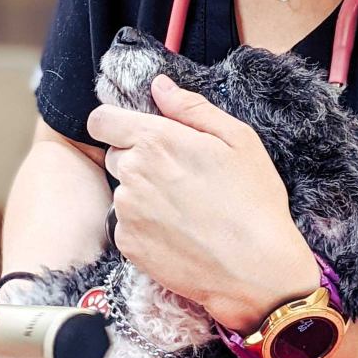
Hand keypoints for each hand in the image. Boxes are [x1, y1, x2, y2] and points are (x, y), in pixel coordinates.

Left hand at [87, 74, 317, 329]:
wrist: (256, 272)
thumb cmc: (254, 202)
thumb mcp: (238, 140)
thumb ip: (190, 107)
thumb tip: (159, 85)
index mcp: (156, 140)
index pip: (101, 120)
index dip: (115, 123)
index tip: (135, 132)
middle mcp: (132, 173)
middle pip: (114, 154)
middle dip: (137, 158)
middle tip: (178, 175)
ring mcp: (127, 211)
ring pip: (122, 189)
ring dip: (141, 193)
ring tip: (183, 207)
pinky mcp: (128, 244)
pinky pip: (126, 224)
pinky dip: (144, 225)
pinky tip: (178, 232)